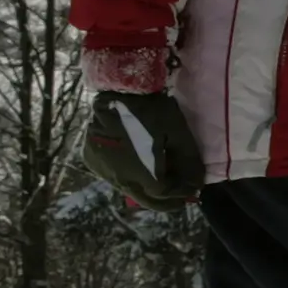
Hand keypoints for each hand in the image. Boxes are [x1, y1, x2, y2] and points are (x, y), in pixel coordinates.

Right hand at [84, 92, 204, 209]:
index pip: (163, 195)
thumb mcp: (178, 136)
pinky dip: (130, 175)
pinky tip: (141, 166)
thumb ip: (189, 164)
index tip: (193, 190)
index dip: (180, 195)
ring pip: (129, 188)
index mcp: (139, 172)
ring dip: (146, 187)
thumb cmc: (153, 110)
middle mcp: (117, 177)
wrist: (120, 89)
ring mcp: (101, 169)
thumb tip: (195, 184)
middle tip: (180, 195)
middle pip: (145, 198)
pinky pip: (115, 176)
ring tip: (164, 179)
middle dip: (165, 199)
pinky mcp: (92, 160)